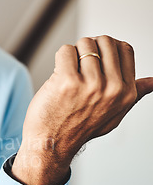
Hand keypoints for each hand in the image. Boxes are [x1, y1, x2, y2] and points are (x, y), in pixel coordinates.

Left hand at [12, 35, 152, 184]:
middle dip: (89, 47)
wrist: (52, 143)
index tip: (94, 59)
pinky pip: (65, 51)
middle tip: (78, 65)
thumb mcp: (114, 114)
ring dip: (73, 53)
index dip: (106, 48)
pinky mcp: (67, 81)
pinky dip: (59, 58)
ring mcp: (90, 84)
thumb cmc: (78, 128)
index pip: (124, 48)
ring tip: (68, 72)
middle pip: (105, 41)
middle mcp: (112, 88)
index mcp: (126, 92)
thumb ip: (133, 94)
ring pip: (84, 44)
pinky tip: (58, 75)